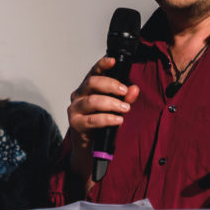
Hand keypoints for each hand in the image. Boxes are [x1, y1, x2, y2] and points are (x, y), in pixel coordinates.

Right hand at [66, 56, 140, 178]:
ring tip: (125, 109)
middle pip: (92, 83)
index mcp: (87, 88)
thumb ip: (125, 98)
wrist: (90, 147)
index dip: (102, 64)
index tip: (113, 61)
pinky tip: (118, 120)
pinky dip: (108, 118)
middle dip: (110, 85)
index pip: (93, 72)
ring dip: (111, 104)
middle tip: (124, 91)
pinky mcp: (76, 124)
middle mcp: (78, 96)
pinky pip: (93, 119)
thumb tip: (135, 89)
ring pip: (92, 101)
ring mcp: (75, 110)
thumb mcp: (116, 108)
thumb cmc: (101, 124)